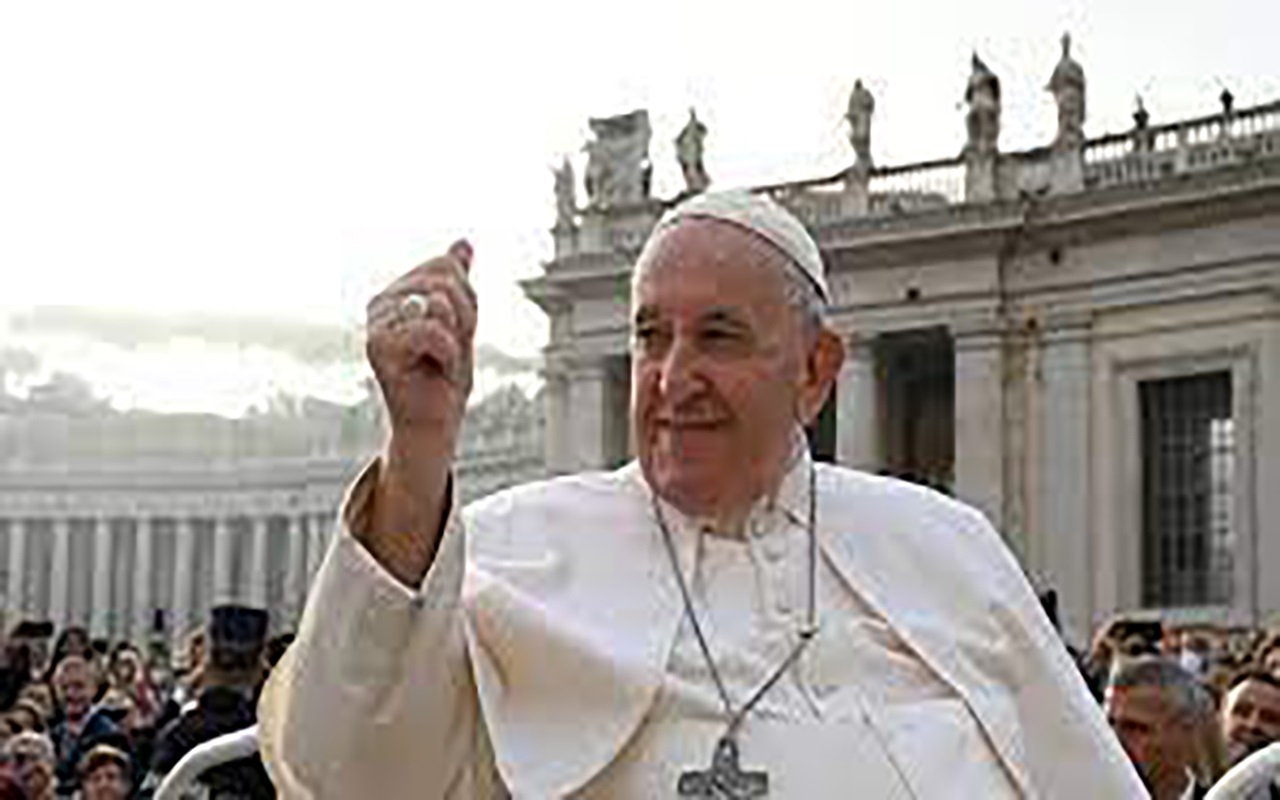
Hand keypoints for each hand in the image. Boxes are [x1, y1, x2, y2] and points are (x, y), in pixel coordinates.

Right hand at [366, 240, 477, 441]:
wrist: (436, 423)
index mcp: (397, 294)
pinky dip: (448, 353)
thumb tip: (463, 243)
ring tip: (441, 360)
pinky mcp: (380, 348)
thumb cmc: (444, 377)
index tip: (454, 331)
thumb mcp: (459, 322)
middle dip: (463, 316)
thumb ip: (457, 283)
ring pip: (439, 301)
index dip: (466, 300)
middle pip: (443, 278)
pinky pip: (434, 330)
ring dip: (456, 336)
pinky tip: (435, 370)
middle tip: (449, 350)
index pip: (445, 266)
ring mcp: (376, 325)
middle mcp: (380, 305)